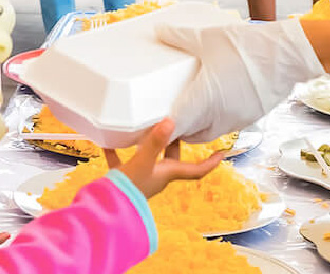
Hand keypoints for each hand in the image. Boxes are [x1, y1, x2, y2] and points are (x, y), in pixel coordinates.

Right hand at [105, 119, 224, 198]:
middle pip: (172, 158)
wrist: (106, 208)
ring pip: (148, 158)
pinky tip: (109, 141)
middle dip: (177, 142)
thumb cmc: (128, 188)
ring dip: (148, 145)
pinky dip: (117, 152)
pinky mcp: (122, 179)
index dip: (211, 162)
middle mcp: (157, 176)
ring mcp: (140, 178)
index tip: (223, 152)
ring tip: (146, 127)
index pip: (196, 170)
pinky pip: (122, 162)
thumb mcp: (143, 162)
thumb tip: (170, 121)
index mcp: (168, 173)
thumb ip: (155, 143)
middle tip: (179, 125)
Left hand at [157, 19, 324, 142]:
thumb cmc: (246, 47)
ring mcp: (236, 120)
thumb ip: (179, 37)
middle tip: (166, 113)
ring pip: (208, 132)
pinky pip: (225, 125)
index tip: (146, 125)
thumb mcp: (207, 38)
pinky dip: (215, 120)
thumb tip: (159, 30)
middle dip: (176, 128)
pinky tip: (215, 102)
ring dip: (196, 126)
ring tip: (189, 107)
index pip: (173, 126)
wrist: (286, 55)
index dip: (157, 129)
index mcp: (203, 101)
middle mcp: (218, 118)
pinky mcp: (250, 118)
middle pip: (189, 135)